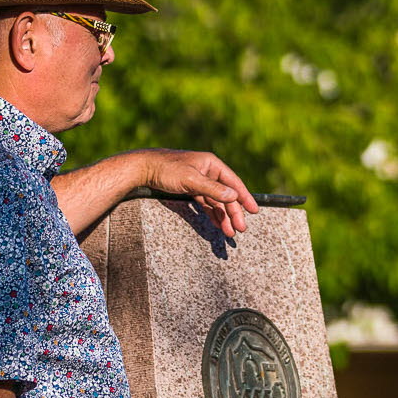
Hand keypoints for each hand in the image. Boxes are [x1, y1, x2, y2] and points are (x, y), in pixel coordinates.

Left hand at [141, 150, 260, 236]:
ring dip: (223, 216)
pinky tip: (217, 224)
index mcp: (211, 164)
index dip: (245, 197)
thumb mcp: (191, 180)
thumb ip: (212, 189)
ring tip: (229, 232)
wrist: (143, 168)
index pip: (233, 182)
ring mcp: (199, 181)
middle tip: (240, 229)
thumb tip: (234, 197)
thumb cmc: (166, 169)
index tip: (254, 211)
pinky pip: (206, 204)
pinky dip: (212, 214)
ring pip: (216, 202)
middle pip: (226, 195)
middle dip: (233, 213)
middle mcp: (208, 172)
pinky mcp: (190, 189)